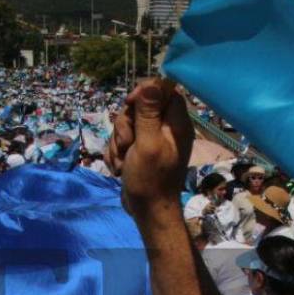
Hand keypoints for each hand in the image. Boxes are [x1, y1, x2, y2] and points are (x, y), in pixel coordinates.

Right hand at [107, 80, 193, 218]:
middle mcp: (166, 128)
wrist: (148, 211)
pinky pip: (122, 140)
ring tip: (123, 162)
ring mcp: (152, 139)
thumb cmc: (150, 179)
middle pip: (140, 106)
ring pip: (127, 123)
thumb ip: (148, 112)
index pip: (163, 89)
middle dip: (126, 124)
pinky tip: (120, 168)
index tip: (130, 104)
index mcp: (176, 123)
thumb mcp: (147, 143)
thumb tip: (151, 82)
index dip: (144, 92)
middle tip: (127, 144)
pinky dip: (117, 152)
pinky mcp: (139, 150)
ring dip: (118, 142)